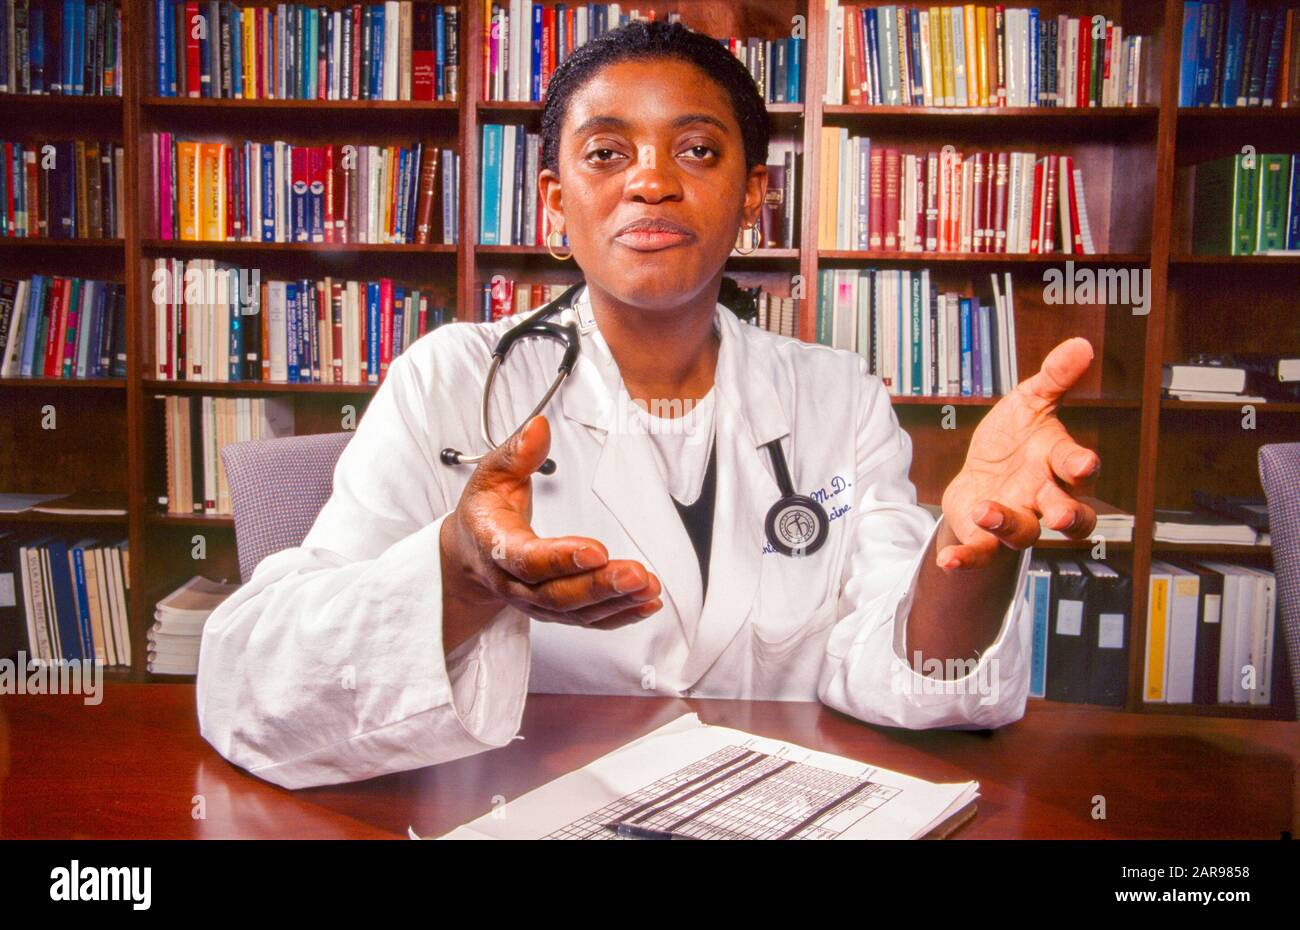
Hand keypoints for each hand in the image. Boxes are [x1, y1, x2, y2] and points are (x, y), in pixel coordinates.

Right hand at [439, 414, 662, 641]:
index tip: (596, 550)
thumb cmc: (485, 513)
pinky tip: (646, 603)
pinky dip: (619, 615)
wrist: (469, 556)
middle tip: (636, 573)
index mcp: (494, 545)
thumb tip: (539, 428)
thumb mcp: (491, 476)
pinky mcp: (554, 611)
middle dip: (599, 585)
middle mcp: (512, 582)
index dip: (560, 557)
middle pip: (556, 593)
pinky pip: (587, 620)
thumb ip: (516, 453)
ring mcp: (534, 602)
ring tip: (649, 587)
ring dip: (616, 602)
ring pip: (575, 612)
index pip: (525, 558)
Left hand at [938, 337, 1100, 570]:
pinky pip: (981, 553)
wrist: (981, 473)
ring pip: (1024, 534)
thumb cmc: (1014, 439)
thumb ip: (1054, 378)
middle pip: (1068, 514)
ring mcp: (1016, 519)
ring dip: (1007, 524)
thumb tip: (1081, 345)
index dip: (1081, 467)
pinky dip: (966, 560)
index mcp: (1056, 463)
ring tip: (986, 510)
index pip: (1076, 468)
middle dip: (1068, 515)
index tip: (1084, 464)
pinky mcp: (985, 537)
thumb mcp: (1030, 402)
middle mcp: (1042, 496)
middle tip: (1061, 514)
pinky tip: (949, 563)